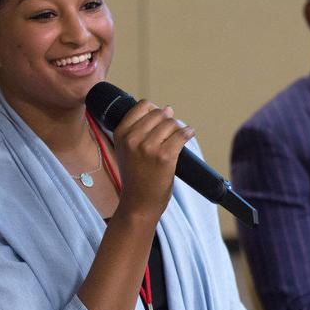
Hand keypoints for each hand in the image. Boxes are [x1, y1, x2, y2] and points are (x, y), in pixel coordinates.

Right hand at [112, 100, 194, 217]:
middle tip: (169, 135)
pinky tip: (189, 134)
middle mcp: (132, 138)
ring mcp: (148, 147)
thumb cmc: (136, 176)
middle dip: (168, 121)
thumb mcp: (127, 149)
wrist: (138, 203)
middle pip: (160, 113)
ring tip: (176, 139)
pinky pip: (182, 134)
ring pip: (171, 123)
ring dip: (178, 129)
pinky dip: (188, 133)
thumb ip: (142, 128)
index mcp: (121, 133)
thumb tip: (168, 108)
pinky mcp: (164, 156)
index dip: (155, 110)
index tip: (159, 121)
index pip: (143, 105)